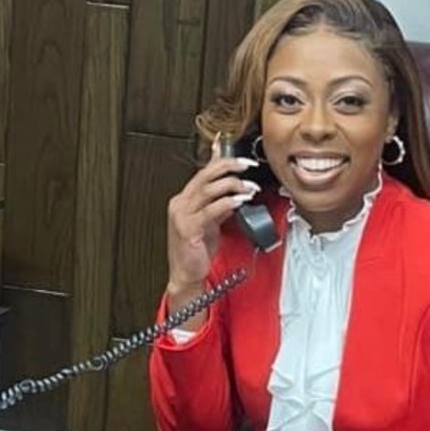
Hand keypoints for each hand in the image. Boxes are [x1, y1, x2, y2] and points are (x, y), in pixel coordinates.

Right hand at [166, 133, 260, 309]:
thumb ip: (219, 205)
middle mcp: (180, 203)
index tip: (238, 155)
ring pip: (208, 190)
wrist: (186, 275)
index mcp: (184, 199)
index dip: (221, 160)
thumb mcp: (211, 223)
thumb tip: (234, 191)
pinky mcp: (188, 229)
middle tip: (247, 165)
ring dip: (232, 186)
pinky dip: (226, 203)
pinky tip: (239, 202)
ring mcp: (182, 215)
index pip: (203, 172)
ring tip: (249, 187)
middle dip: (229, 166)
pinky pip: (210, 210)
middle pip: (205, 175)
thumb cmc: (196, 252)